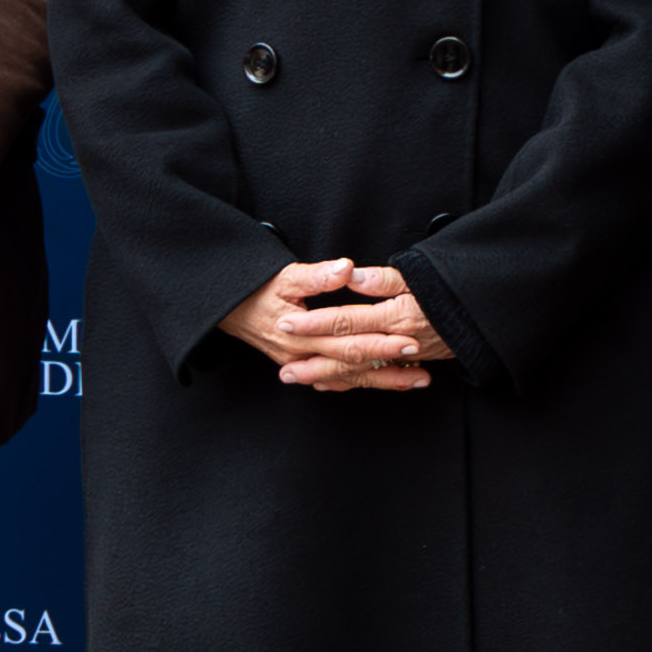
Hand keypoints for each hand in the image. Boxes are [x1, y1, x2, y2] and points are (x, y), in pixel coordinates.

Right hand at [223, 260, 457, 391]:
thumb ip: (317, 275)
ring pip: (347, 377)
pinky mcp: (302, 366)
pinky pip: (334, 380)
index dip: (380, 343)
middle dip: (389, 368)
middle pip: (352, 364)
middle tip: (422, 370)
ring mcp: (302, 365)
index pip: (348, 341)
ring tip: (416, 380)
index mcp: (301, 334)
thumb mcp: (285, 276)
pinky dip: (359, 382)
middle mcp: (302, 355)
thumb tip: (345, 268)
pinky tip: (383, 383)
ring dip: (382, 381)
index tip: (408, 341)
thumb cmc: (258, 290)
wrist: (229, 308)